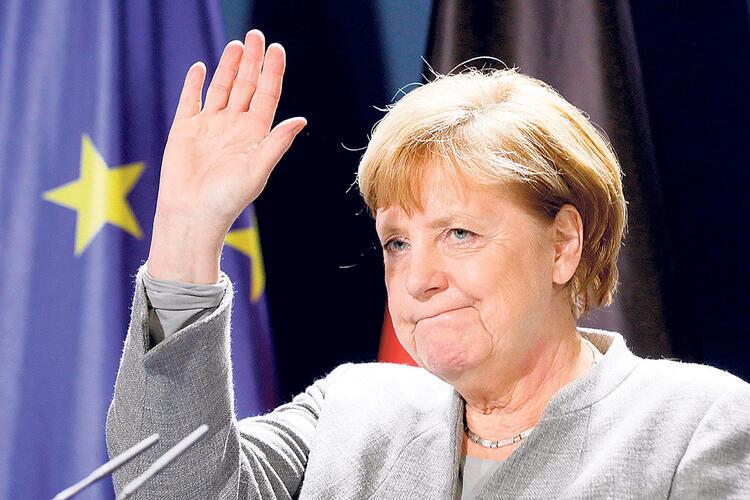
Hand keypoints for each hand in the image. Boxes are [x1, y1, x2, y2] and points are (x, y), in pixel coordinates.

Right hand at [147, 30, 305, 282]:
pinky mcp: (185, 130)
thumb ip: (276, 143)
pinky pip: (191, 100)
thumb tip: (301, 120)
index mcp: (255, 134)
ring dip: (228, 67)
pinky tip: (200, 67)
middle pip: (246, 85)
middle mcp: (234, 126)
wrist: (192, 214)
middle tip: (256, 34)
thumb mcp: (258, 170)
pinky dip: (195, 84)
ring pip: (221, 88)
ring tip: (237, 45)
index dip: (272, 72)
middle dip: (252, 61)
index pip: (267, 95)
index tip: (277, 49)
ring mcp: (209, 126)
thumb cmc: (228, 198)